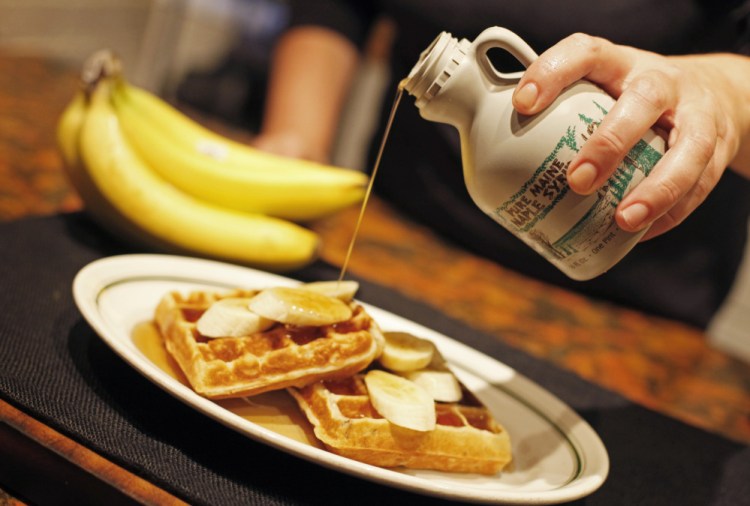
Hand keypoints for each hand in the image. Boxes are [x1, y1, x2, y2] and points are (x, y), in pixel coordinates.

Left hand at [512, 33, 749, 239]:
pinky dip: (673, 211)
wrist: (712, 93)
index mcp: (620, 64)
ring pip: (687, 149)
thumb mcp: (597, 89)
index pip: (586, 53)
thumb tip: (489, 159)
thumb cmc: (629, 99)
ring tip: (623, 220)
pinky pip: (702, 183)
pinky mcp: (717, 147)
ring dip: (656, 188)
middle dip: (610, 144)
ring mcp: (696, 114)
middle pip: (642, 102)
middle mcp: (661, 82)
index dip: (553, 72)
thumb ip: (556, 114)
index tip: (522, 103)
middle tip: (577, 180)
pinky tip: (642, 233)